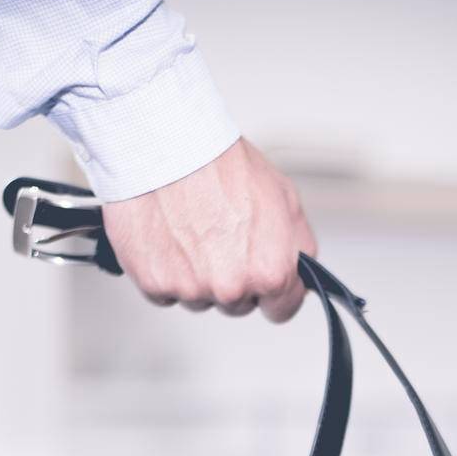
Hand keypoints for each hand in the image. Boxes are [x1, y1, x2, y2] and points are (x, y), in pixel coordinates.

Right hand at [100, 138, 317, 322]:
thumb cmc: (223, 166)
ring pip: (200, 299)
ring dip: (198, 276)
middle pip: (238, 305)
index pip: (281, 310)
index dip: (276, 292)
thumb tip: (301, 272)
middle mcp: (231, 288)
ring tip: (192, 232)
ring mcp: (191, 290)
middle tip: (222, 238)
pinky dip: (167, 271)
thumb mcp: (286, 199)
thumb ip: (299, 247)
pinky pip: (165, 291)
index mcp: (270, 273)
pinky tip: (170, 238)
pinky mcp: (154, 284)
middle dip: (235, 279)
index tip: (266, 279)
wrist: (169, 146)